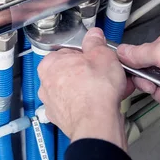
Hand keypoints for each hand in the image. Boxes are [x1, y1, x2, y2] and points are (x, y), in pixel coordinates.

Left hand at [38, 28, 133, 149]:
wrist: (97, 124)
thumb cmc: (95, 90)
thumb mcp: (102, 55)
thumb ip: (96, 42)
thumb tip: (93, 36)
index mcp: (50, 64)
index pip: (69, 52)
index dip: (88, 54)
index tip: (98, 57)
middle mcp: (46, 84)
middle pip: (72, 72)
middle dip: (91, 72)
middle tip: (107, 72)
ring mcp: (53, 104)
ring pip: (77, 90)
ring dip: (93, 88)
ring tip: (112, 88)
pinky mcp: (63, 120)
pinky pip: (79, 106)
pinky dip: (91, 103)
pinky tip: (107, 102)